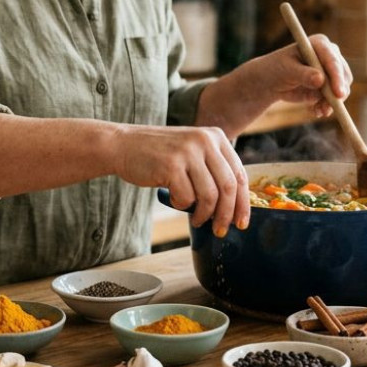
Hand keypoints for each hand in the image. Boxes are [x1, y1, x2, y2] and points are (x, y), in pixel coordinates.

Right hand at [114, 124, 248, 236]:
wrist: (123, 144)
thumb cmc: (159, 154)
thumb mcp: (192, 150)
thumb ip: (213, 168)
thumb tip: (235, 205)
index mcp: (215, 136)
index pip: (239, 174)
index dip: (243, 202)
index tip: (242, 222)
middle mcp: (204, 141)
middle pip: (228, 187)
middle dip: (226, 215)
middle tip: (221, 230)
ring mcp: (187, 152)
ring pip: (209, 196)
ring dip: (204, 215)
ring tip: (197, 219)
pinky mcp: (171, 165)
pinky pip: (186, 198)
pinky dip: (182, 206)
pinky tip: (175, 201)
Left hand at [256, 34, 353, 117]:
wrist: (271, 81)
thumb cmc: (276, 69)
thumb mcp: (287, 70)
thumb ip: (303, 74)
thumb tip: (320, 80)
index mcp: (319, 44)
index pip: (333, 60)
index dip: (337, 77)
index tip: (338, 94)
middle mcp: (330, 55)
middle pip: (343, 74)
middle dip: (337, 93)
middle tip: (327, 108)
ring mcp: (331, 71)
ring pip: (342, 89)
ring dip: (332, 103)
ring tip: (318, 110)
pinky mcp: (329, 86)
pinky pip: (335, 99)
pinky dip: (327, 106)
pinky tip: (316, 111)